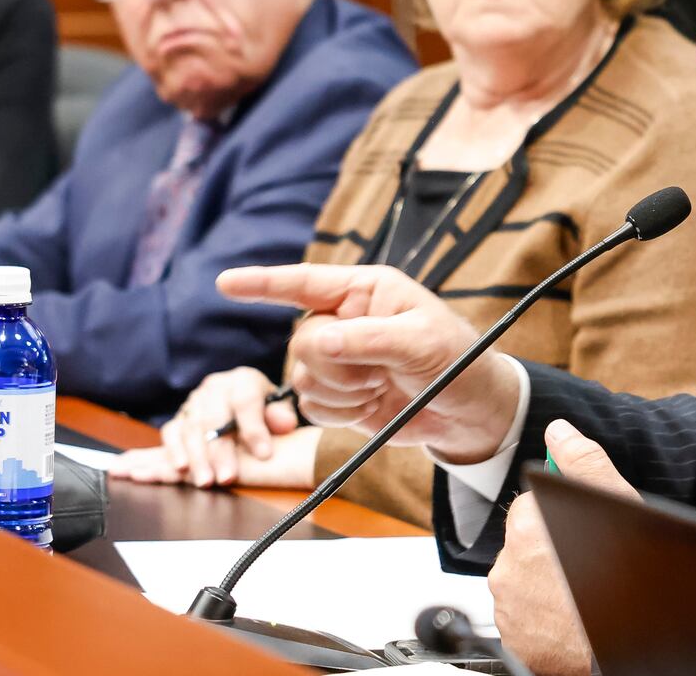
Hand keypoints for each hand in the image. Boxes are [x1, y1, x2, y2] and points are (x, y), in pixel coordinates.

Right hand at [151, 366, 299, 486]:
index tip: (264, 455)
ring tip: (206, 482)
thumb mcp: (279, 409)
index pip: (246, 400)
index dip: (254, 428)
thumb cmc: (265, 411)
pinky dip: (174, 450)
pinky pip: (171, 432)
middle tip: (228, 478)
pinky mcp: (179, 417)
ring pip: (191, 427)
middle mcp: (216, 386)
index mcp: (244, 380)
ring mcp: (194, 401)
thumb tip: (284, 424)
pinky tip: (181, 469)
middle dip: (221, 451)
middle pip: (214, 417)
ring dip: (197, 457)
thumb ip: (282, 416)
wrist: (244, 405)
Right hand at [217, 263, 519, 464]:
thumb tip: (319, 342)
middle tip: (379, 371)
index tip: (226, 283)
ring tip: (382, 386)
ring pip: (304, 377)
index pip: (305, 282)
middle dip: (337, 364)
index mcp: (366, 291)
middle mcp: (346, 321)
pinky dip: (341, 412)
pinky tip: (373, 406)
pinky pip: (313, 405)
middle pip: (303, 341)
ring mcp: (340, 360)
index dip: (263, 284)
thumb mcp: (421, 343)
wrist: (468, 413)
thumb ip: (368, 339)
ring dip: (343, 391)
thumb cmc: (457, 362)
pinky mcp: (340, 395)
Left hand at [488, 420, 639, 675]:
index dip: (561, 513)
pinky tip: (571, 617)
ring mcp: (508, 606)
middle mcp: (509, 566)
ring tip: (583, 593)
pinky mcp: (513, 638)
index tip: (583, 528)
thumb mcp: (617, 505)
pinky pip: (523, 615)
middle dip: (552, 547)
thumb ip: (583, 462)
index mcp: (527, 526)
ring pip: (524, 579)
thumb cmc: (629, 583)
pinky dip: (542, 614)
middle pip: (527, 542)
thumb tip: (558, 431)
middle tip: (588, 563)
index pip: (534, 504)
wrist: (623, 648)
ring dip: (546, 581)